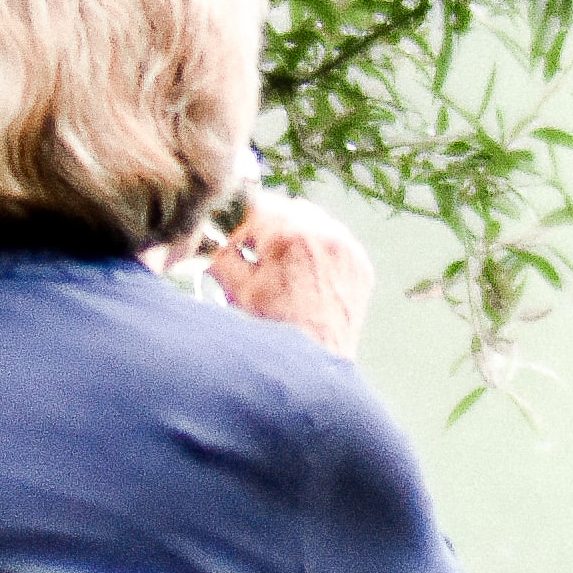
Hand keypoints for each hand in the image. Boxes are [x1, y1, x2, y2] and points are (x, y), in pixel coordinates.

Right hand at [210, 189, 374, 357]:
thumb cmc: (276, 333)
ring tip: (281, 269)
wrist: (316, 368)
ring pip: (313, 222)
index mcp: (288, 233)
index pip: (255, 204)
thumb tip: (212, 240)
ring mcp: (347, 248)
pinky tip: (305, 278)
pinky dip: (318, 253)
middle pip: (285, 210)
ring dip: (294, 236)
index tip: (231, 238)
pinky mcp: (360, 265)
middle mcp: (324, 232)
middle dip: (267, 229)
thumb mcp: (238, 291)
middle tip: (254, 256)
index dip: (238, 222)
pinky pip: (335, 243)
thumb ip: (222, 255)